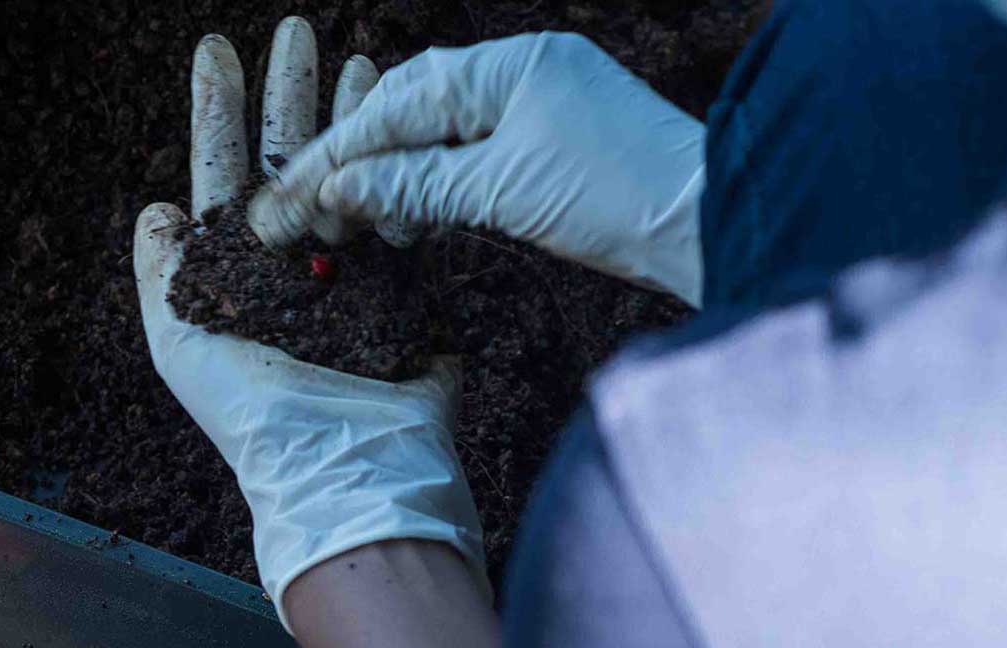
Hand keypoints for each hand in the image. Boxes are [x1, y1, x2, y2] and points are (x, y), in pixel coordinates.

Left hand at [133, 18, 485, 624]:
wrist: (351, 462)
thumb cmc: (258, 415)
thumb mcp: (182, 345)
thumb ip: (161, 275)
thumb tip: (153, 207)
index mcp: (238, 268)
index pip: (224, 171)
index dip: (218, 109)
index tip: (217, 48)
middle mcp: (294, 258)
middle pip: (290, 155)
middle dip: (291, 91)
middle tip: (296, 29)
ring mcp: (354, 265)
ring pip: (352, 169)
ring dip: (354, 110)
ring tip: (358, 57)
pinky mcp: (407, 280)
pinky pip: (404, 204)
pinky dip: (405, 155)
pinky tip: (410, 113)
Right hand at [248, 32, 706, 305]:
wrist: (711, 224)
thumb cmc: (618, 195)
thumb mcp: (502, 190)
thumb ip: (416, 185)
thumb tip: (343, 188)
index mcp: (510, 64)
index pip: (400, 103)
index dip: (340, 150)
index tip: (295, 191)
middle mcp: (526, 73)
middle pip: (416, 109)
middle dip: (360, 159)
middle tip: (314, 207)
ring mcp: (546, 108)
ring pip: (445, 136)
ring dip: (397, 178)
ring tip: (359, 221)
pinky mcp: (561, 150)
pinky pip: (478, 158)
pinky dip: (439, 186)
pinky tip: (412, 217)